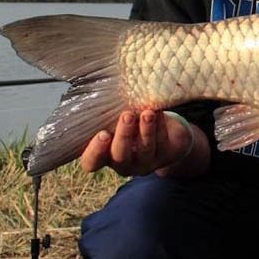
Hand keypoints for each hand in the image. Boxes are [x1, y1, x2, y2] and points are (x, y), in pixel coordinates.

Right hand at [80, 110, 202, 176]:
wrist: (167, 134)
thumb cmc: (133, 123)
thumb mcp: (117, 121)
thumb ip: (108, 116)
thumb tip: (104, 94)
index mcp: (105, 156)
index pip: (91, 162)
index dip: (95, 151)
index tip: (102, 134)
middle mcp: (124, 164)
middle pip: (120, 156)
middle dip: (124, 135)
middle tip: (127, 115)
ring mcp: (146, 163)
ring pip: (145, 150)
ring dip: (146, 130)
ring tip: (148, 113)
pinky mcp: (166, 157)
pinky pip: (163, 143)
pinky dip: (161, 126)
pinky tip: (159, 112)